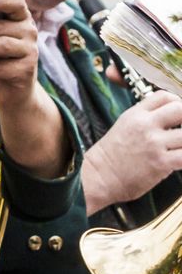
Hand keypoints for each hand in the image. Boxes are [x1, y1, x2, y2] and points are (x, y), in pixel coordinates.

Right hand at [82, 90, 181, 214]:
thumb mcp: (123, 126)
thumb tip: (168, 119)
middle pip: (180, 109)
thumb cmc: (110, 155)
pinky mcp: (161, 162)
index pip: (164, 96)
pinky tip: (180, 160)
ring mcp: (154, 143)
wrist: (99, 176)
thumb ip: (144, 118)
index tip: (178, 113)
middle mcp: (146, 125)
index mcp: (135, 114)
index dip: (177, 102)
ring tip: (179, 147)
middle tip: (181, 130)